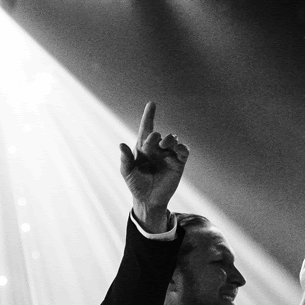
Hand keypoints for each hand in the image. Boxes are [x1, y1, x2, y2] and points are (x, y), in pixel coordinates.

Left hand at [120, 101, 188, 233]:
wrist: (148, 200)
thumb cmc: (136, 185)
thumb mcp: (127, 173)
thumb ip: (125, 159)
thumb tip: (121, 145)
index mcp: (143, 148)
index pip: (146, 128)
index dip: (149, 116)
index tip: (151, 104)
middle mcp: (156, 149)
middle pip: (158, 135)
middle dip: (154, 137)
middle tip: (151, 144)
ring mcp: (168, 155)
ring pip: (172, 140)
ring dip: (169, 140)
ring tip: (164, 145)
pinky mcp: (178, 163)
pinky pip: (184, 151)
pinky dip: (182, 148)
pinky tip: (177, 150)